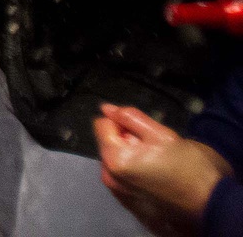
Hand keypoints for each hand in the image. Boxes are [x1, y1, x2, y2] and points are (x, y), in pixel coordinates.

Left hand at [95, 103, 230, 236]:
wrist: (211, 203)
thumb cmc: (189, 167)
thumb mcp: (161, 134)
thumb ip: (130, 117)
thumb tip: (107, 108)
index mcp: (114, 159)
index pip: (102, 125)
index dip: (123, 122)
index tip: (143, 132)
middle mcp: (109, 177)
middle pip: (108, 143)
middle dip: (127, 140)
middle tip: (155, 148)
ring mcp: (118, 192)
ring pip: (116, 159)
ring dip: (131, 155)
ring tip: (158, 162)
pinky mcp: (128, 202)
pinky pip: (122, 176)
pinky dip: (134, 170)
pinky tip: (156, 175)